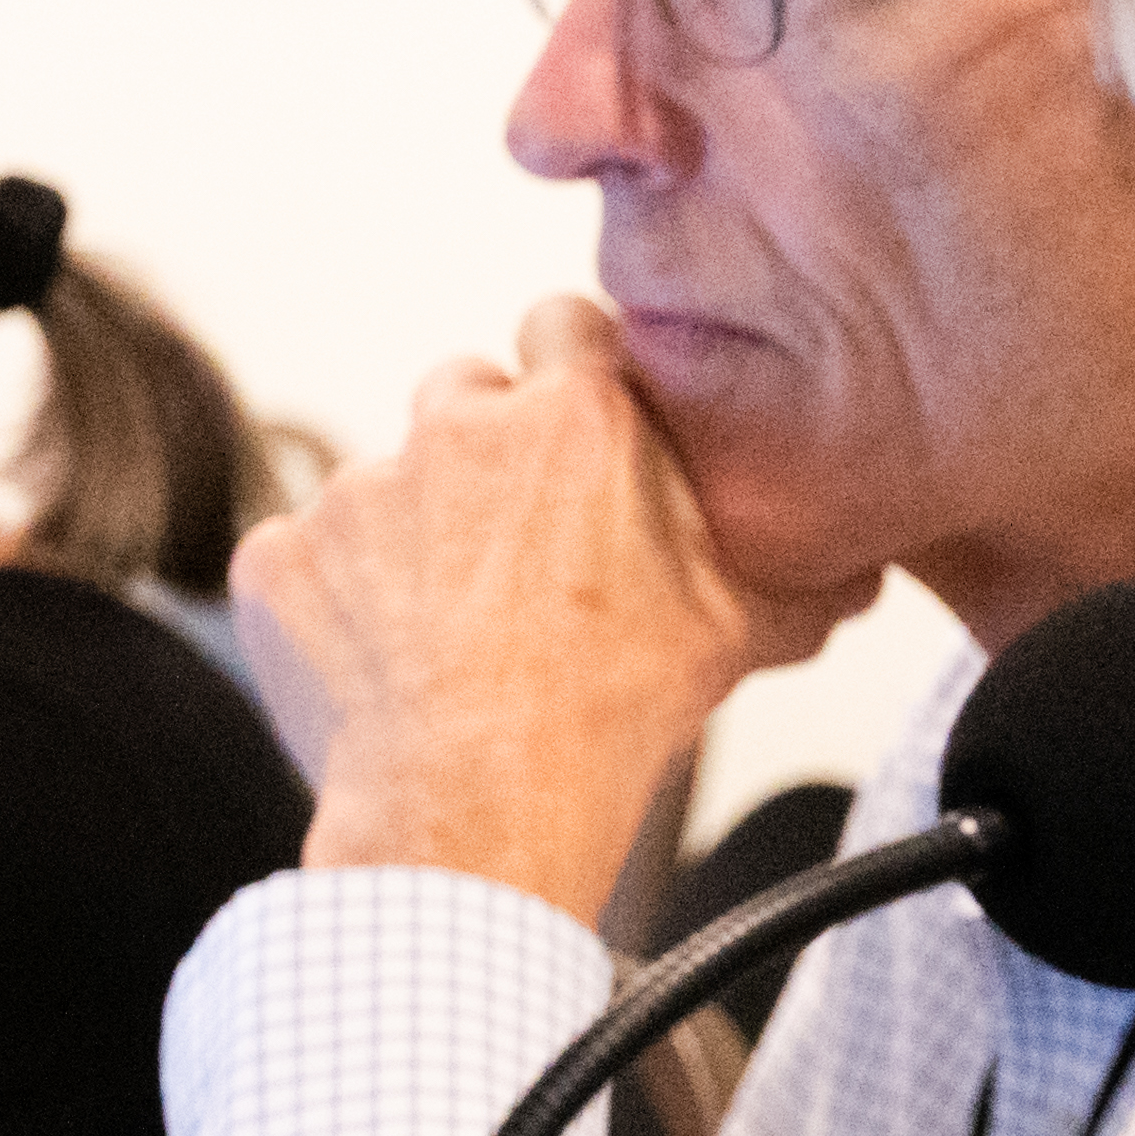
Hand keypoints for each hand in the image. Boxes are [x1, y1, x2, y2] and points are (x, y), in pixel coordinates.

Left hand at [233, 299, 867, 918]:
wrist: (480, 811)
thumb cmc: (615, 715)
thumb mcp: (742, 633)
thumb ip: (794, 571)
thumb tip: (854, 572)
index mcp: (576, 419)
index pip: (568, 324)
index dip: (576, 378)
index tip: (583, 438)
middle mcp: (457, 426)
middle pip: (466, 394)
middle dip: (486, 456)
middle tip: (520, 555)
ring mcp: (356, 490)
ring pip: (384, 486)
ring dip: (411, 538)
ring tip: (449, 636)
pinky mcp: (280, 559)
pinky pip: (301, 560)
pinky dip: (332, 604)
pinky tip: (379, 670)